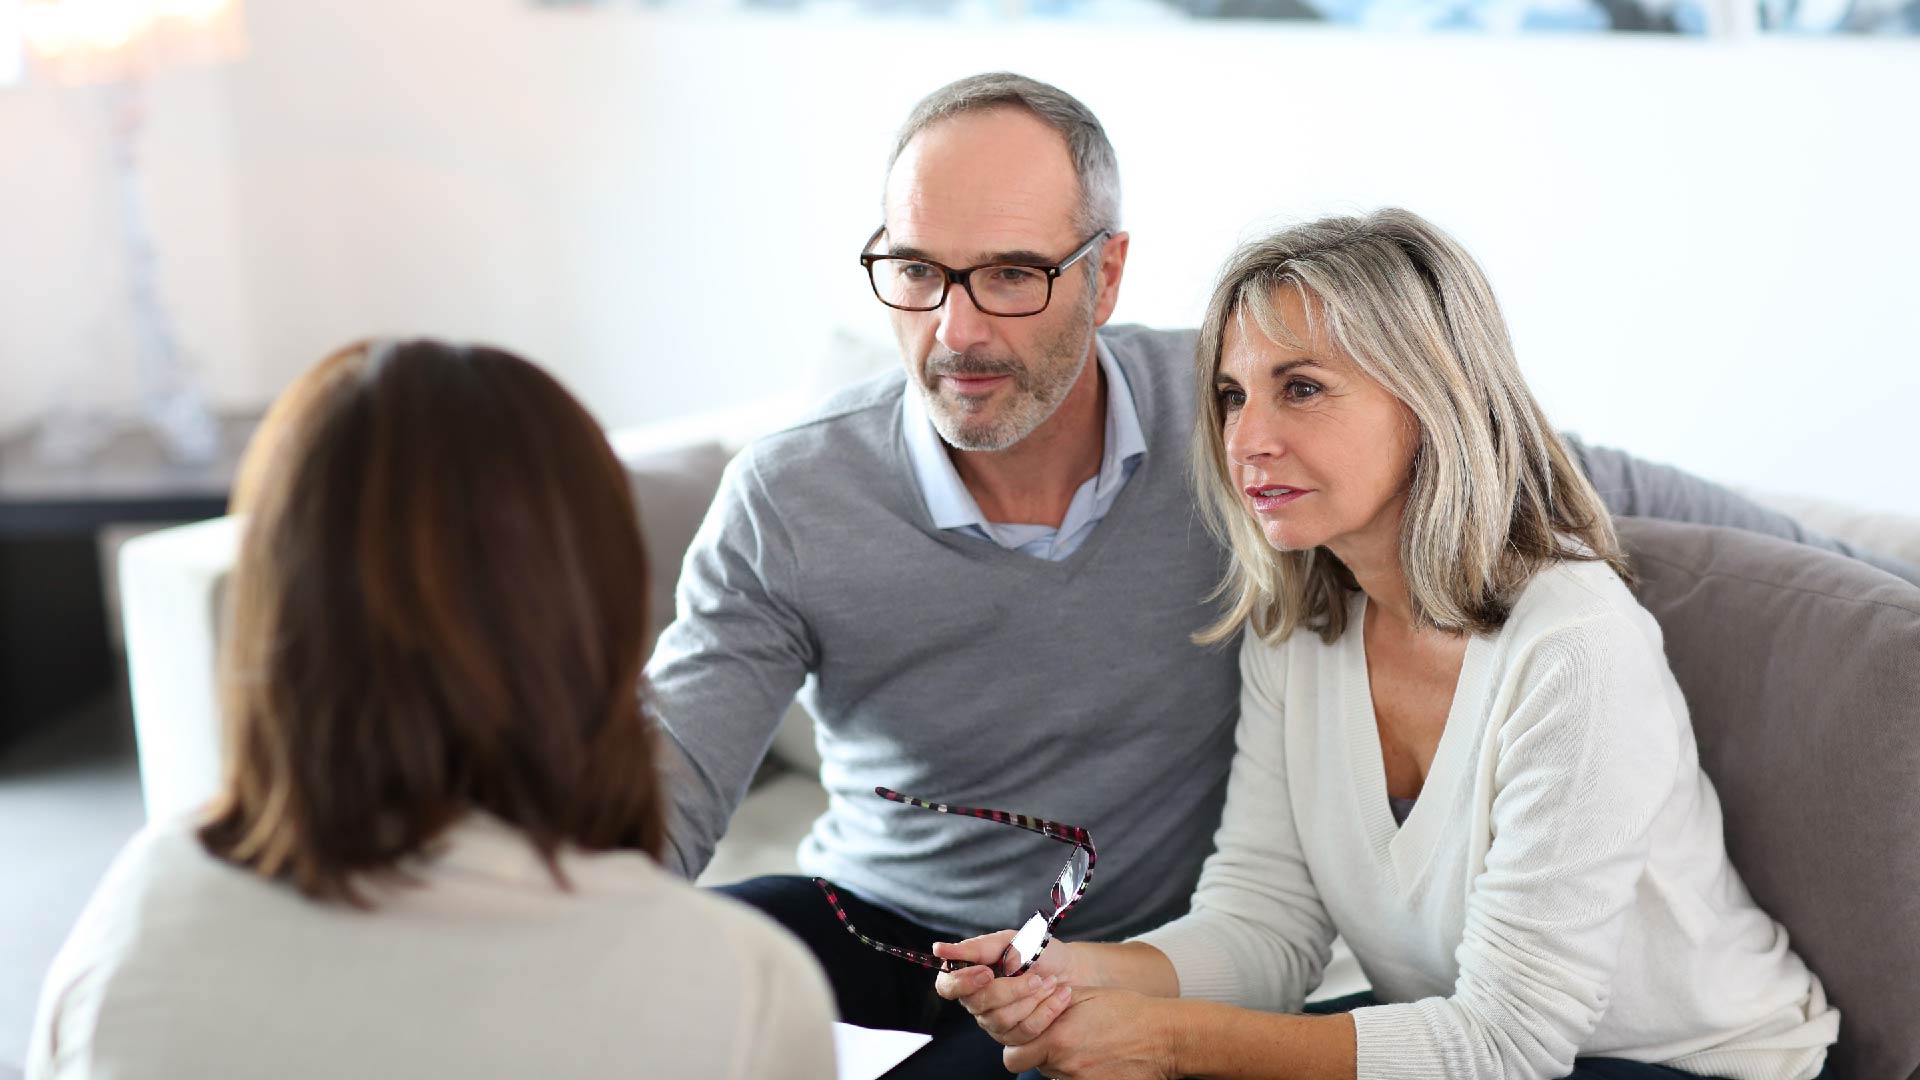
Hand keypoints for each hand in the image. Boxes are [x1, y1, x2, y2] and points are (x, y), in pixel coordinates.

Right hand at [931, 931, 1078, 1045]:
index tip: (986, 972)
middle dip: (1009, 990)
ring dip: (1030, 998)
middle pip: (977, 1004)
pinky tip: (1057, 995)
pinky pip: (1023, 1031)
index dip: (962, 983)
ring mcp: (994, 1021)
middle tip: (1033, 976)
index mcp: (970, 974)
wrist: (1072, 969)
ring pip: (1000, 1019)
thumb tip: (939, 949)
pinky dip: (1045, 1010)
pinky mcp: (1015, 1036)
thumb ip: (976, 947)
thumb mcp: (1010, 940)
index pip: (946, 986)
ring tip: (1048, 982)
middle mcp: (977, 1000)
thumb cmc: (1039, 952)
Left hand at [1001, 986, 1180, 1079]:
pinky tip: (1095, 1058)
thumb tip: (1029, 1005)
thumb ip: (1050, 1003)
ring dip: (1059, 1061)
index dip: (1018, 1045)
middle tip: (1055, 1040)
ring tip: (1083, 1044)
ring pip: (1053, 1075)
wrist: (1162, 1036)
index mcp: (1058, 1038)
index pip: (1013, 1056)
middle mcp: (1065, 1065)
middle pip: (1032, 1067)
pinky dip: (1079, 1073)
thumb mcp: (1084, 996)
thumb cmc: (1126, 1010)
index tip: (1031, 1034)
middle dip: (1037, 1053)